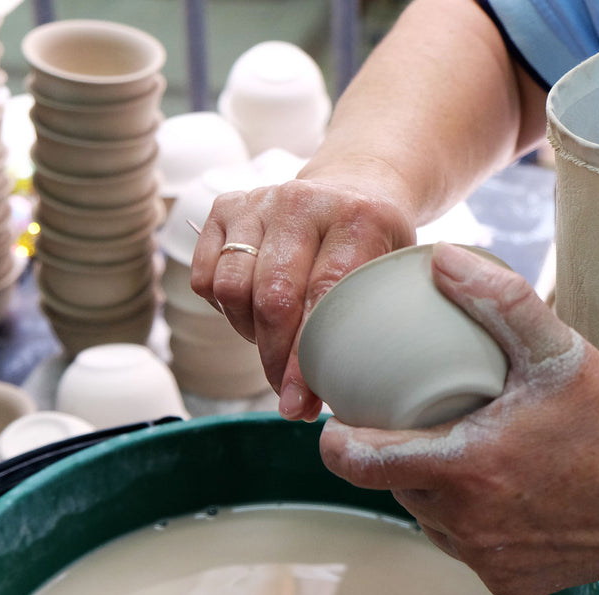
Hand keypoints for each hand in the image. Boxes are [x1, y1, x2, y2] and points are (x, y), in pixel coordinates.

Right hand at [190, 172, 415, 420]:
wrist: (355, 188)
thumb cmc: (376, 247)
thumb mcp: (392, 277)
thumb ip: (370, 328)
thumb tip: (321, 401)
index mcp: (357, 218)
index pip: (323, 297)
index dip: (304, 359)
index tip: (298, 403)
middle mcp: (304, 202)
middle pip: (272, 297)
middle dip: (274, 360)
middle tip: (285, 395)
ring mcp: (260, 201)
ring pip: (232, 289)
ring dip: (249, 333)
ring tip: (276, 344)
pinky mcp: (226, 206)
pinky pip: (205, 278)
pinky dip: (224, 310)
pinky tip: (254, 314)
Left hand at [319, 243, 598, 594]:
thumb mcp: (561, 353)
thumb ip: (499, 300)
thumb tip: (441, 260)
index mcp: (467, 469)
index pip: (358, 462)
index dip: (337, 440)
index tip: (343, 420)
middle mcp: (467, 525)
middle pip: (395, 487)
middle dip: (397, 455)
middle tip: (424, 420)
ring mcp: (487, 561)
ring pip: (429, 519)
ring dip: (433, 488)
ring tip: (467, 451)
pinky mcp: (509, 586)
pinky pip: (466, 549)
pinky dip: (471, 521)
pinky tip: (504, 494)